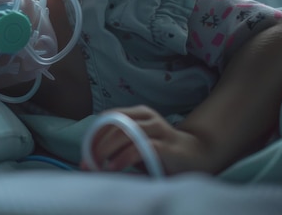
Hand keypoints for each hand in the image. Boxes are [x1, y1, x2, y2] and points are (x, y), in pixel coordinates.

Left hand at [81, 105, 211, 174]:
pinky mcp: (165, 145)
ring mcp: (157, 129)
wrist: (197, 156)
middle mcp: (147, 118)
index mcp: (138, 114)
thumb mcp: (136, 147)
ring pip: (123, 133)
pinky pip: (139, 147)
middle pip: (113, 126)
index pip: (107, 119)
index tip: (84, 154)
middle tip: (87, 163)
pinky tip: (114, 167)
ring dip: (106, 151)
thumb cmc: (161, 153)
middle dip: (96, 146)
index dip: (93, 136)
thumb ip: (116, 149)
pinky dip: (123, 157)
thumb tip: (89, 161)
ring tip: (97, 166)